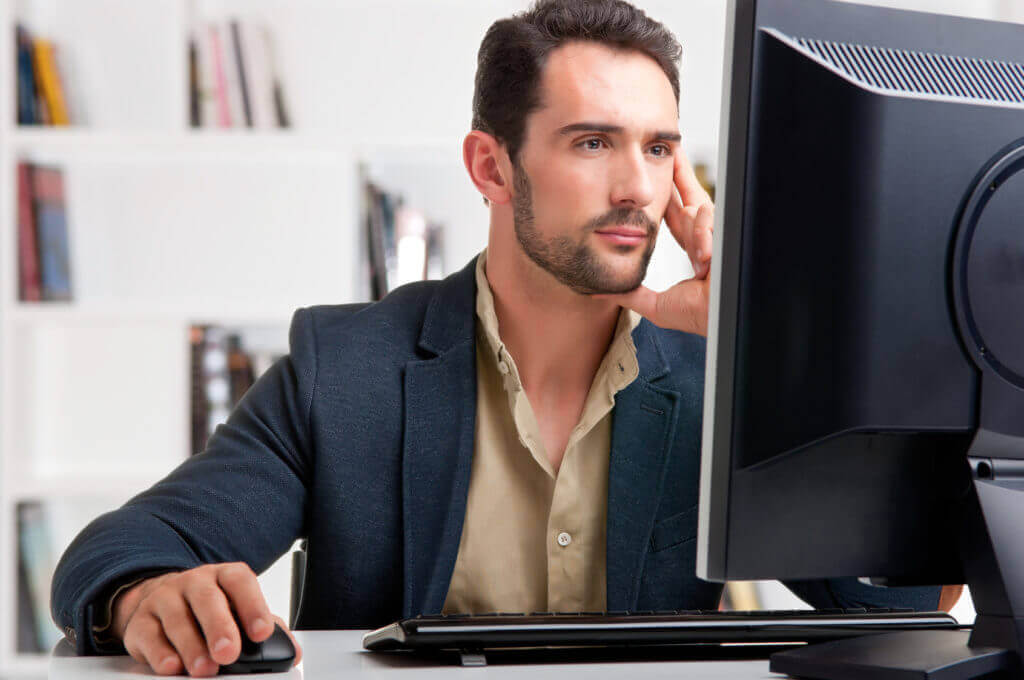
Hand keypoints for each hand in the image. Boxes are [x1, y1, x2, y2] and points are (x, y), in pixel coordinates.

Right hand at [111, 563, 302, 676]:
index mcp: (224, 576)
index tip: (262, 633)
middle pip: (206, 598)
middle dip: (219, 626)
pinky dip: (160, 653)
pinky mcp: (140, 621)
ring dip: (191, 646)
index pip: (240, 582)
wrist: (162, 599)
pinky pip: (148, 635)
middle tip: (229, 653)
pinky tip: (172, 667)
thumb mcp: (239, 612)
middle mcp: (194, 582)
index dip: (253, 605)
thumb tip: (292, 652)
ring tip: (203, 669)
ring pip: (176, 618)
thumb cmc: (210, 609)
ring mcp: (165, 599)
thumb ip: (267, 629)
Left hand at [600, 148, 714, 335]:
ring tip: (698, 252)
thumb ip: (630, 294)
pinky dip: (705, 236)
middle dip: (681, 172)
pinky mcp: (731, 236)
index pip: (679, 214)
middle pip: (692, 196)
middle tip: (670, 147)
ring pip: (702, 209)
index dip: (669, 194)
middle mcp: (708, 238)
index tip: (657, 172)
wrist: (725, 325)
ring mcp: (721, 236)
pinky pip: (712, 221)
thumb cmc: (699, 318)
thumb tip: (598, 292)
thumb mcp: (657, 306)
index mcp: (694, 249)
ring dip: (695, 225)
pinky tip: (705, 257)